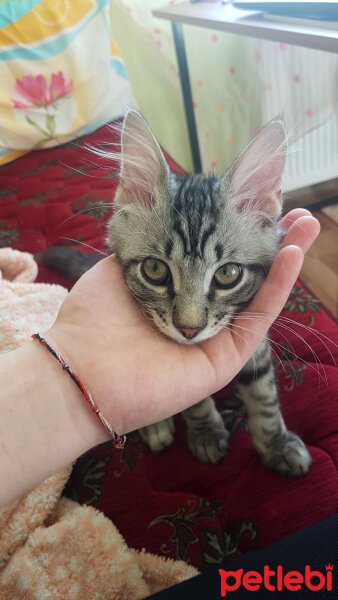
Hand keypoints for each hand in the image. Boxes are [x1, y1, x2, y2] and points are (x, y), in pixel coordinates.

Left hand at [49, 209, 319, 435]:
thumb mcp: (122, 264)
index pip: (217, 254)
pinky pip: (259, 317)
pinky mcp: (227, 356)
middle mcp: (200, 310)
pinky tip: (292, 252)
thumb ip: (149, 241)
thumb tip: (156, 210)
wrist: (83, 367)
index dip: (237, 229)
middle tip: (293, 210)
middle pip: (244, 271)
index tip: (254, 198)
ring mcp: (216, 334)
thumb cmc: (94, 317)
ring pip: (260, 292)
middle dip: (270, 240)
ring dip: (286, 256)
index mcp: (177, 290)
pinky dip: (278, 284)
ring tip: (307, 223)